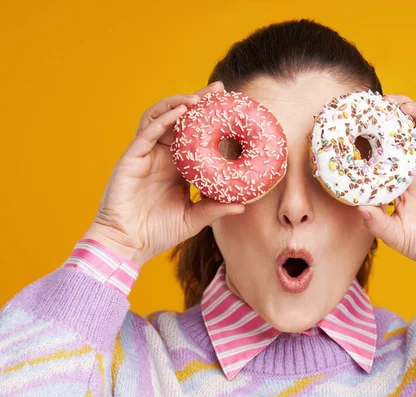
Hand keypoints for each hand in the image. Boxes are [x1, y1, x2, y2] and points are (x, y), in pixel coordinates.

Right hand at [82, 81, 244, 265]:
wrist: (128, 245)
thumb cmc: (158, 232)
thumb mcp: (194, 218)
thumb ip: (215, 208)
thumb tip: (244, 204)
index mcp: (177, 167)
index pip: (195, 135)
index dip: (209, 120)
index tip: (230, 108)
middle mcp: (162, 156)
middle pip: (179, 119)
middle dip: (198, 101)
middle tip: (219, 89)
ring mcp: (146, 154)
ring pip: (160, 118)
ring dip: (179, 104)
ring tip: (199, 99)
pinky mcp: (132, 158)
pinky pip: (148, 132)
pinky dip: (164, 119)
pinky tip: (181, 112)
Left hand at [357, 96, 415, 289]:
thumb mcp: (393, 233)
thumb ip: (375, 220)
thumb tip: (356, 206)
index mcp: (404, 181)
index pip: (388, 150)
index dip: (377, 134)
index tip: (360, 121)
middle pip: (407, 133)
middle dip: (394, 115)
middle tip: (377, 103)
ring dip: (413, 113)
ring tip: (398, 102)